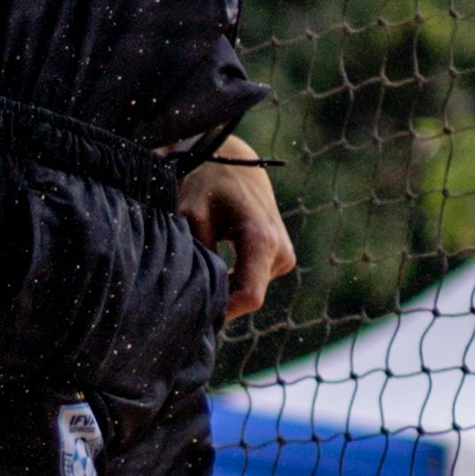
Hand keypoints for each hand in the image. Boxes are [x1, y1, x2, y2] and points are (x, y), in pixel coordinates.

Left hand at [181, 142, 293, 320]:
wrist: (235, 162)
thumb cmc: (209, 185)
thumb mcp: (193, 217)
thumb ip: (199, 257)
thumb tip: (199, 296)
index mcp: (262, 241)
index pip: (249, 297)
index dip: (223, 311)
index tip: (196, 312)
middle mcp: (280, 252)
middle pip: (248, 296)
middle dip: (221, 298)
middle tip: (190, 288)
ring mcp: (284, 257)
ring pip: (250, 290)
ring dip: (227, 287)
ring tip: (203, 267)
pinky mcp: (281, 258)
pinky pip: (255, 281)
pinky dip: (234, 280)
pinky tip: (216, 266)